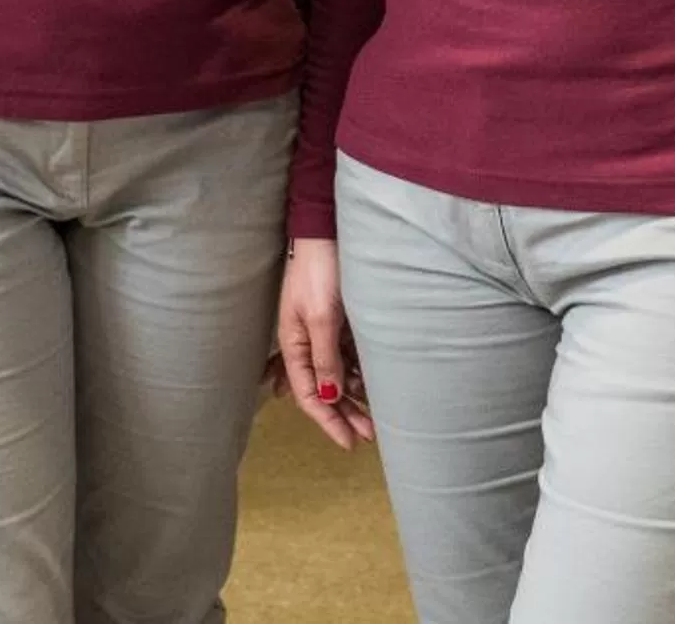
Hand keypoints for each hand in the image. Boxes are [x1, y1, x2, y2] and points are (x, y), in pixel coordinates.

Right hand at [276, 239, 373, 448]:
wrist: (329, 231)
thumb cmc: (320, 271)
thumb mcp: (322, 317)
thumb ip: (325, 357)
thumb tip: (329, 397)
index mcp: (295, 345)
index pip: (310, 394)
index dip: (328, 421)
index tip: (348, 442)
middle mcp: (308, 343)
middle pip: (326, 389)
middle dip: (346, 415)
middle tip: (371, 435)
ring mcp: (325, 332)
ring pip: (341, 375)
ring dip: (357, 396)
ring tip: (379, 417)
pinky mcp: (341, 320)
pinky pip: (352, 356)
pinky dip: (363, 372)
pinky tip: (378, 384)